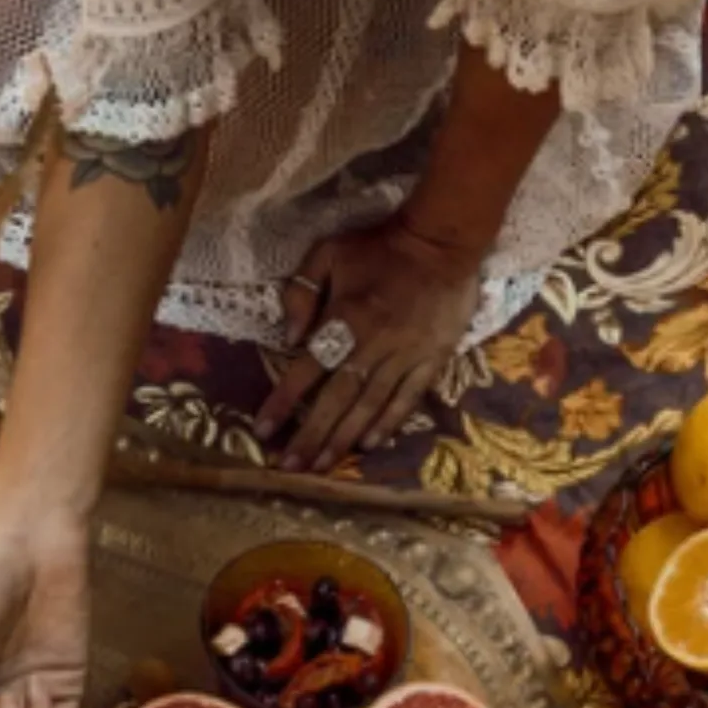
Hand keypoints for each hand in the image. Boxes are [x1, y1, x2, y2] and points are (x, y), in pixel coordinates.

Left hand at [254, 218, 483, 472]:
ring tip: (321, 466)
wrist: (444, 239)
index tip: (263, 431)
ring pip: (369, 406)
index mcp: (346, 319)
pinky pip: (407, 398)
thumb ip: (301, 290)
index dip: (283, 401)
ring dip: (343, 439)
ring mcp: (405, 355)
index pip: (307, 369)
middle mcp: (373, 345)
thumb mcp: (330, 251)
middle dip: (310, 435)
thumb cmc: (381, 246)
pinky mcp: (433, 359)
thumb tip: (289, 338)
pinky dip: (388, 423)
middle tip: (290, 468)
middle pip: (336, 399)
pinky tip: (369, 445)